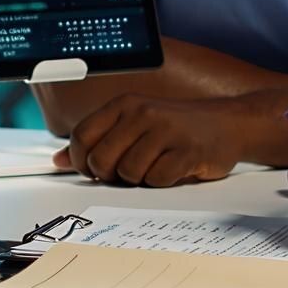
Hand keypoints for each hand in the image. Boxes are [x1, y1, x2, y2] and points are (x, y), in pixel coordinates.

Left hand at [52, 94, 250, 185]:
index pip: (81, 136)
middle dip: (109, 175)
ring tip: (154, 167)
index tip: (93, 170)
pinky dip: (162, 182)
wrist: (228, 123)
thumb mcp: (134, 124)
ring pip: (128, 173)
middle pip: (100, 159)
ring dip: (139, 179)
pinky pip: (157, 179)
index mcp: (124, 105)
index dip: (81, 161)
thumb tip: (58, 161)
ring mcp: (165, 130)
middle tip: (126, 173)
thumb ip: (98, 140)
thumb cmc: (176, 127)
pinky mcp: (187, 151)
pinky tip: (172, 169)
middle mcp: (142, 113)